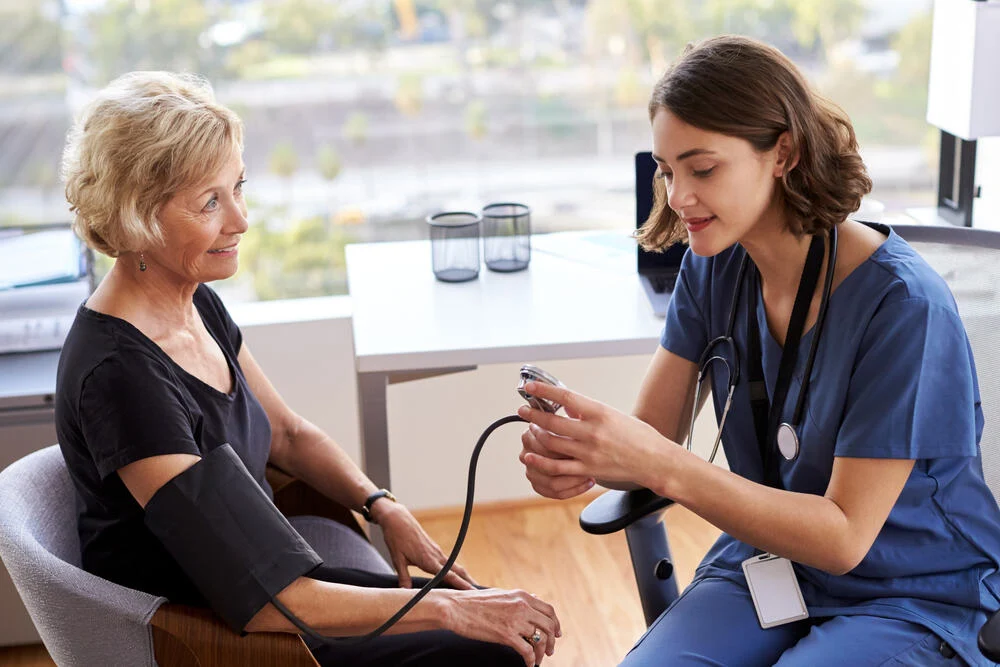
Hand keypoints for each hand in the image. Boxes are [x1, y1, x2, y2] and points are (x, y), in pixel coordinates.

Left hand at [373, 500, 477, 589]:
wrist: (398, 519)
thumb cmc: (396, 538)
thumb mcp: (397, 559)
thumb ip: (403, 577)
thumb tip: (405, 593)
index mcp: (428, 560)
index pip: (448, 575)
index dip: (460, 584)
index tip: (472, 591)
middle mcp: (436, 555)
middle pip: (457, 570)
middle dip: (468, 581)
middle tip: (479, 593)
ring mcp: (437, 551)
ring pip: (454, 566)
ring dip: (464, 576)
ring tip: (472, 587)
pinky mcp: (434, 549)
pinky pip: (448, 562)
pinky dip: (456, 570)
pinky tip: (457, 575)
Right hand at [438, 587, 560, 665]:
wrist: (456, 608)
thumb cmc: (474, 602)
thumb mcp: (501, 594)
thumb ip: (519, 599)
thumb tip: (535, 599)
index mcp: (522, 595)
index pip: (549, 610)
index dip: (555, 623)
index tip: (556, 633)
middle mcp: (522, 606)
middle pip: (549, 625)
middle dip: (552, 640)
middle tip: (549, 650)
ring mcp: (515, 620)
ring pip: (540, 639)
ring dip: (541, 652)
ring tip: (538, 659)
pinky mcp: (506, 634)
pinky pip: (527, 650)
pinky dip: (531, 660)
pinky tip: (528, 664)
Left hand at [516, 381, 669, 488]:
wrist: (655, 460)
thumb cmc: (638, 436)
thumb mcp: (613, 415)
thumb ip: (589, 411)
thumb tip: (567, 405)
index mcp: (600, 413)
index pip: (566, 397)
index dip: (545, 391)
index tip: (530, 387)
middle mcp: (592, 432)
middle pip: (553, 421)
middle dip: (533, 415)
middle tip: (523, 411)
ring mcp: (589, 452)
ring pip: (552, 442)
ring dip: (536, 435)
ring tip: (529, 430)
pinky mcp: (588, 469)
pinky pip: (558, 467)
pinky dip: (541, 461)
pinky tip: (530, 455)